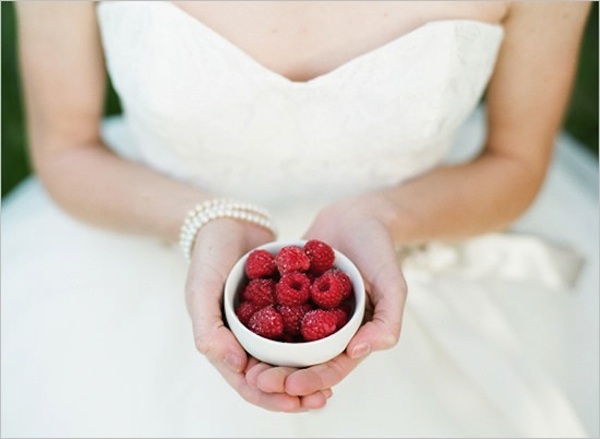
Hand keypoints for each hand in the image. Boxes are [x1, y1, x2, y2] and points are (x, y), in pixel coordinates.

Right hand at [185, 218, 331, 410]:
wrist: (227, 220)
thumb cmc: (208, 256)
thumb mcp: (201, 291)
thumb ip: (209, 330)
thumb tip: (237, 367)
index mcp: (224, 343)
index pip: (247, 382)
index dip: (271, 397)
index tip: (297, 402)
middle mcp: (247, 338)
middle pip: (274, 375)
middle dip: (297, 390)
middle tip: (324, 396)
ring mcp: (267, 322)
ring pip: (290, 356)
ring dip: (310, 370)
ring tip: (335, 378)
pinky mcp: (284, 304)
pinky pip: (302, 326)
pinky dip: (317, 338)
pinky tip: (339, 342)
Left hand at [248, 195, 406, 398]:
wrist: (358, 213)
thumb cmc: (379, 248)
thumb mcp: (392, 283)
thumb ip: (386, 320)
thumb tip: (360, 353)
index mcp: (352, 336)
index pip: (331, 369)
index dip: (310, 382)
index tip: (289, 387)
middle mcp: (327, 329)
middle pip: (302, 363)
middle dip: (280, 377)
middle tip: (255, 381)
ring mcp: (306, 312)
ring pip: (282, 343)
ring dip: (264, 359)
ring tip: (244, 367)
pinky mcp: (289, 293)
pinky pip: (271, 311)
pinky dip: (257, 323)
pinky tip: (236, 329)